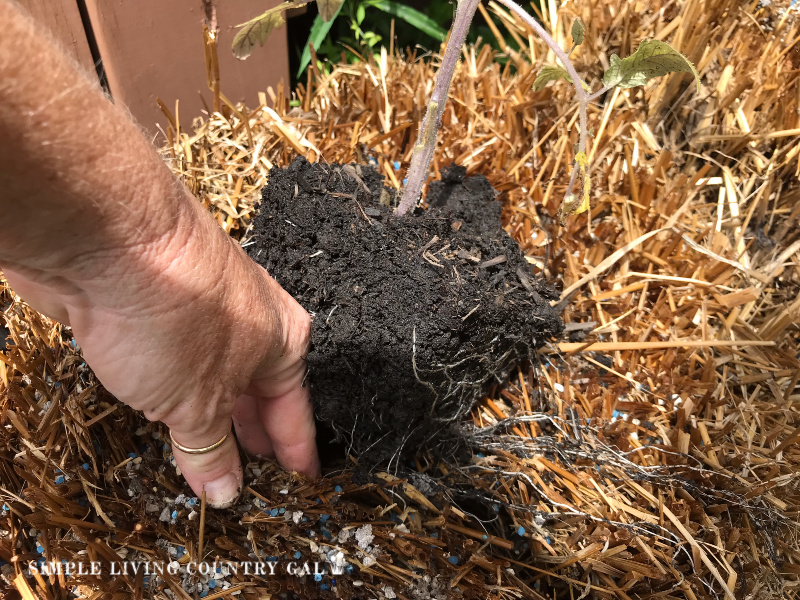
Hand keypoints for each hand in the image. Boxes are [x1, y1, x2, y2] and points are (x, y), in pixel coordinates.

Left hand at [3, 197, 319, 507]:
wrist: (109, 236)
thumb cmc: (178, 309)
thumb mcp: (198, 402)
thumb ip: (210, 450)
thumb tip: (223, 491)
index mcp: (285, 341)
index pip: (296, 411)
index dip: (297, 450)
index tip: (302, 479)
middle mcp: (252, 323)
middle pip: (258, 392)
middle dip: (252, 436)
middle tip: (254, 477)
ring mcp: (204, 312)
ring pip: (216, 376)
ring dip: (209, 417)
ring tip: (208, 458)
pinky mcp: (159, 306)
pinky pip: (178, 363)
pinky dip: (175, 395)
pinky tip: (166, 415)